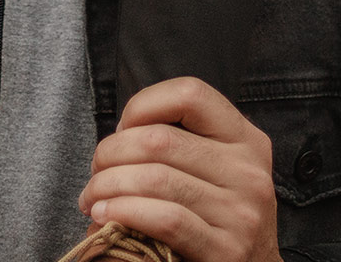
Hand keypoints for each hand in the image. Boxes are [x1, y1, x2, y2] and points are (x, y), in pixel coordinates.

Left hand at [76, 78, 279, 261]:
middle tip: (96, 171)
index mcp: (245, 139)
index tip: (121, 128)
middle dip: (111, 153)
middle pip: (160, 140)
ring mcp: (241, 212)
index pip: (190, 94)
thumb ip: (182, 142)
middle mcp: (248, 171)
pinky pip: (164, 219)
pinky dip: (124, 212)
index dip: (143, 104)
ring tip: (92, 198)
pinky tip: (105, 215)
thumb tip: (122, 133)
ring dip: (107, 186)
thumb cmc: (220, 213)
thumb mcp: (218, 166)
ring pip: (155, 179)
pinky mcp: (226, 250)